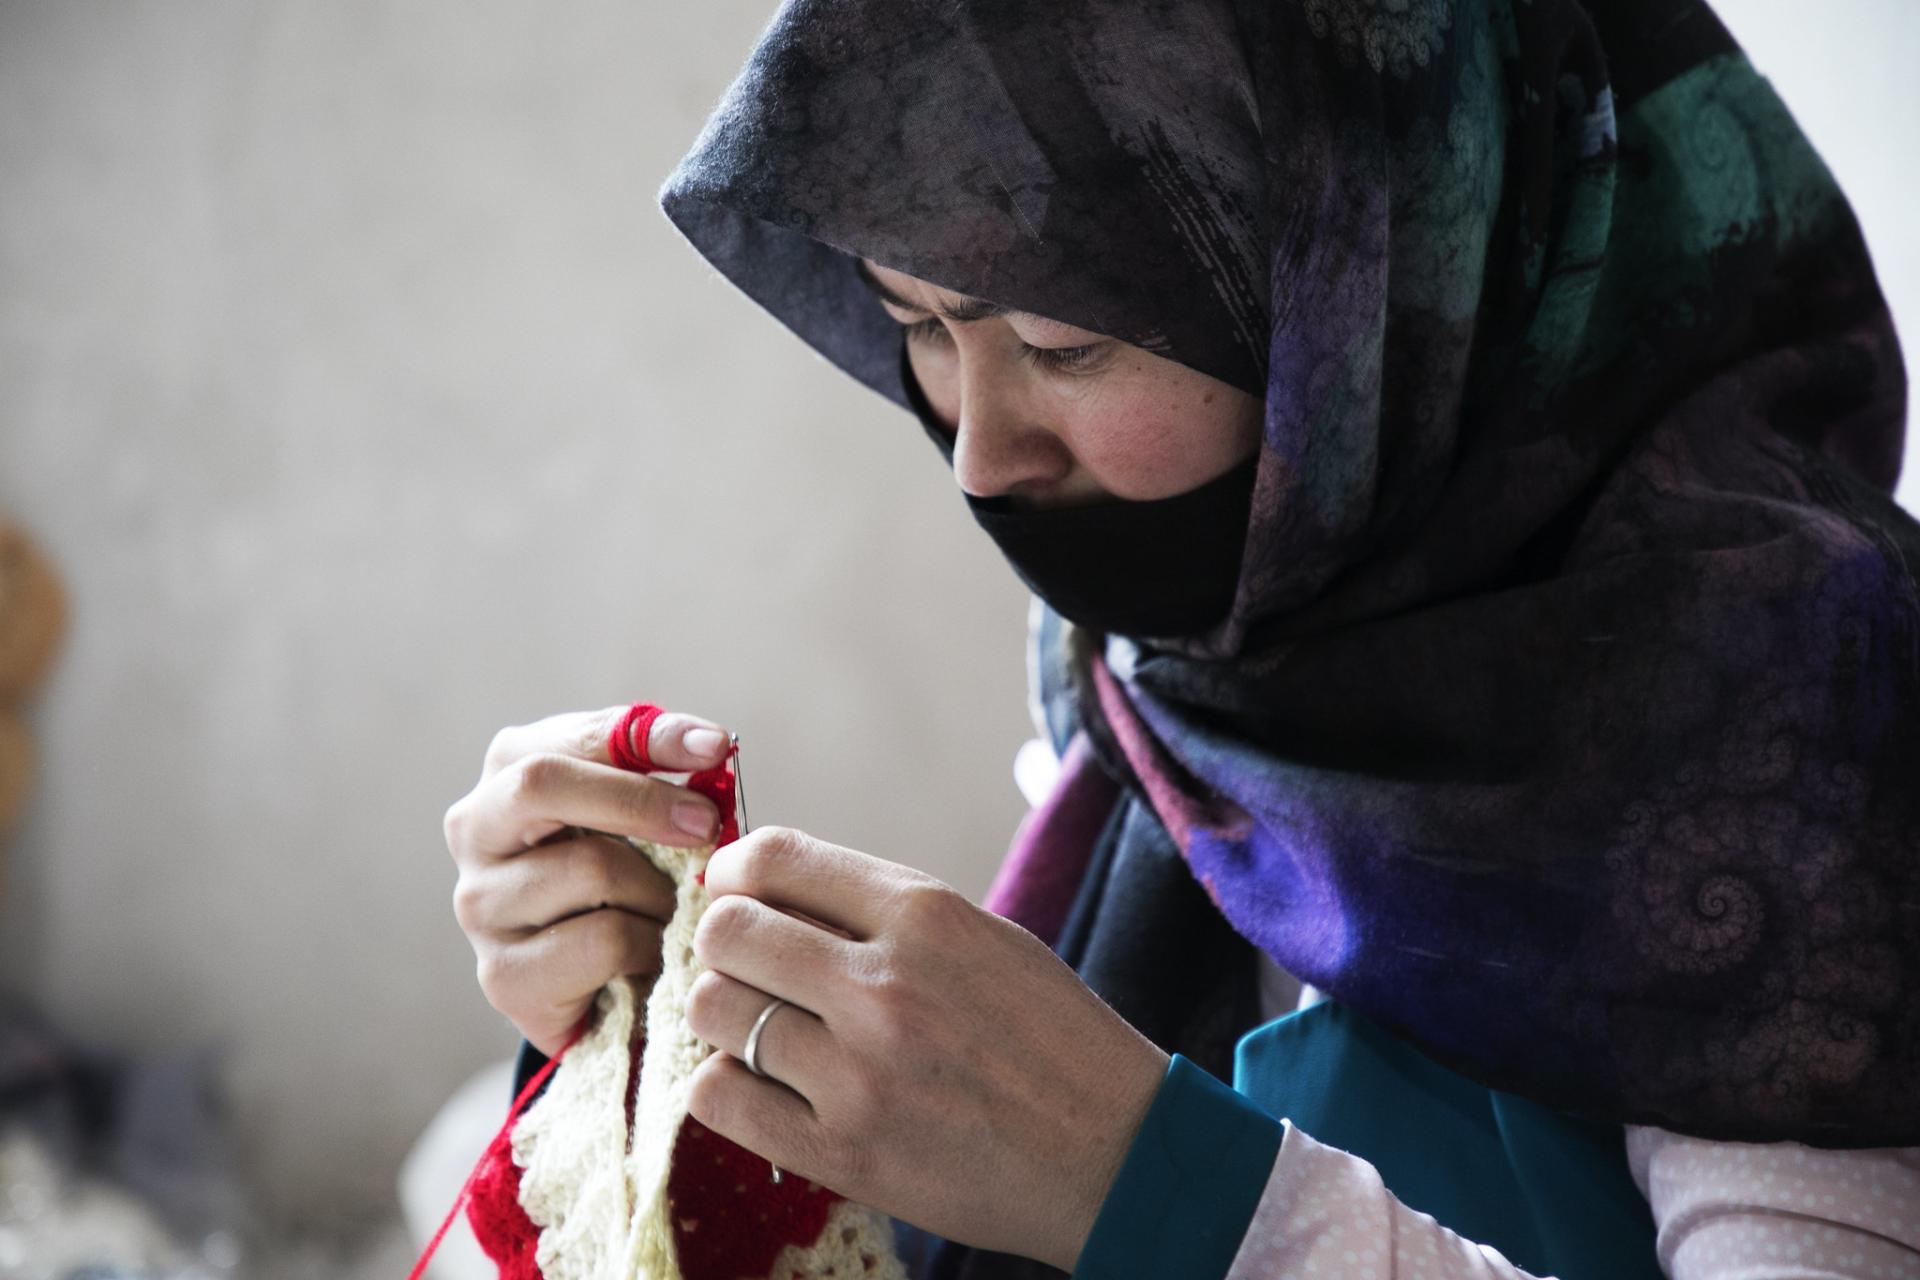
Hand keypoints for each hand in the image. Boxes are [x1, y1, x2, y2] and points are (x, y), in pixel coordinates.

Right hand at [442, 705, 732, 1055]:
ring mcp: (479, 904)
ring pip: (591, 869)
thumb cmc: (621, 878)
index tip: (715, 746)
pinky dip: (648, 944)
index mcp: (508, 769)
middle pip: (543, 783)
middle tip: (708, 825)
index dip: (650, 737)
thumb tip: (709, 744)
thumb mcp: (635, 811)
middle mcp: (475, 829)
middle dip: (641, 801)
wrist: (595, 986)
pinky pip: (603, 941)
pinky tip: (651, 952)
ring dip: (658, 889)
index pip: (575, 735)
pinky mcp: (503, 973)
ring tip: (672, 907)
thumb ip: (658, 770)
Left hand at [684, 826, 1169, 1271]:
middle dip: (722, 943)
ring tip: (759, 1030)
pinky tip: (764, 1085)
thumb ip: (881, 911)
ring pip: (712, 1010)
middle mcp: (884, 985)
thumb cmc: (1051, 1039)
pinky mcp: (844, 1152)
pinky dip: (724, 1085)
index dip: (732, 872)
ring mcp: (860, 1072)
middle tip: (747, 968)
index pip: (774, 857)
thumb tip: (771, 890)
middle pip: (726, 931)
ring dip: (722, 1016)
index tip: (733, 892)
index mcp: (925, 915)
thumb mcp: (983, 938)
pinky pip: (718, 1097)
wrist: (1117, 1152)